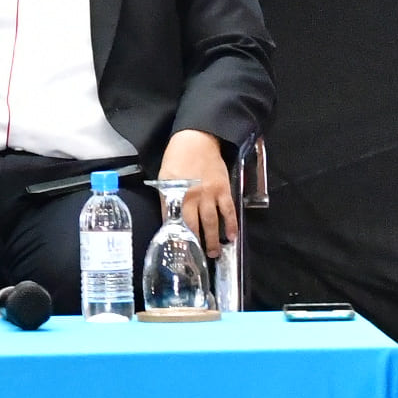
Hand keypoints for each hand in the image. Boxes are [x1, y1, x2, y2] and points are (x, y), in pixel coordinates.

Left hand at [157, 128, 235, 252]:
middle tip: (198, 258)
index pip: (173, 220)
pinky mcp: (223, 189)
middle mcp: (191, 196)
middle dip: (195, 243)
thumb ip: (166, 197)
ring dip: (214, 239)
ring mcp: (209, 194)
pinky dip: (231, 224)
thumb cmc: (177, 157)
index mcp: (174, 194)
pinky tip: (232, 236)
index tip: (178, 251)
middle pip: (193, 226)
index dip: (175, 237)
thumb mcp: (164, 176)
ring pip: (212, 222)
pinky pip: (228, 210)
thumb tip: (168, 218)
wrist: (197, 139)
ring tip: (215, 253)